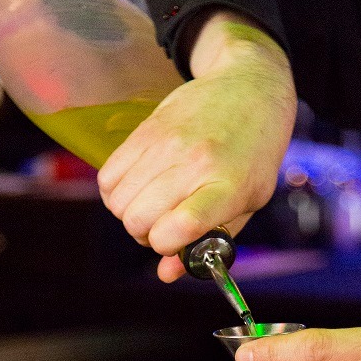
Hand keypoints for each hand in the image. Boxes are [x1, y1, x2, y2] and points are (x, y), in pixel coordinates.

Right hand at [97, 12, 296, 281]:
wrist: (249, 87)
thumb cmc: (253, 155)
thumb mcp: (247, 203)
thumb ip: (209, 242)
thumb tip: (166, 273)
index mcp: (229, 186)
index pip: (182, 226)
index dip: (167, 245)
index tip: (175, 242)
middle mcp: (195, 163)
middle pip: (140, 219)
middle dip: (145, 235)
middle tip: (162, 225)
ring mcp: (167, 143)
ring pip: (119, 201)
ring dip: (129, 214)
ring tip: (152, 205)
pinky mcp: (145, 129)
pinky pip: (107, 176)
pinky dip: (115, 193)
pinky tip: (137, 188)